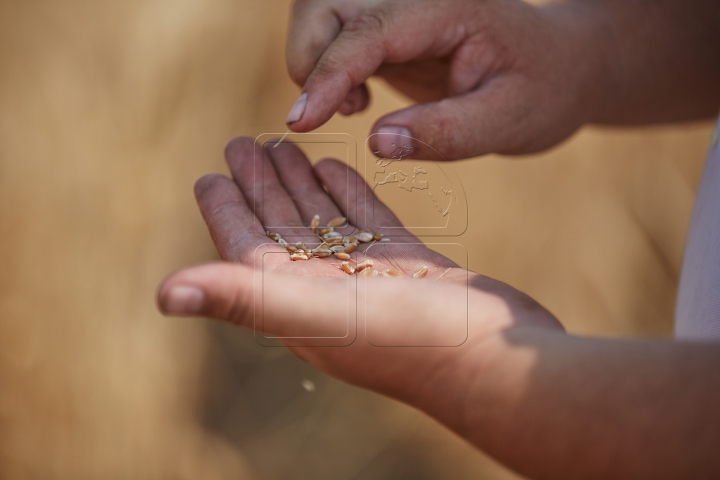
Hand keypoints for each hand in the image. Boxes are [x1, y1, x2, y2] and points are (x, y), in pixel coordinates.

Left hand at [157, 137, 562, 431]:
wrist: (494, 359)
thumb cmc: (407, 341)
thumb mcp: (316, 314)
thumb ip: (243, 297)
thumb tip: (164, 295)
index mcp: (297, 302)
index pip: (248, 248)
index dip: (225, 211)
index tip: (210, 173)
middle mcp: (328, 292)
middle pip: (283, 228)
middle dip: (261, 186)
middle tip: (243, 143)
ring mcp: (372, 279)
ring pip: (326, 222)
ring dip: (301, 185)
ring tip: (285, 146)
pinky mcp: (411, 267)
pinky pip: (369, 222)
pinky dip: (349, 195)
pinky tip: (337, 170)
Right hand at [284, 0, 606, 158]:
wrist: (555, 69)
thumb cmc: (540, 91)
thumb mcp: (507, 120)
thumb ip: (447, 132)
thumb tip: (376, 143)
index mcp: (446, 6)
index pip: (368, 29)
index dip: (328, 74)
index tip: (301, 123)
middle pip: (324, 4)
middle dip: (310, 60)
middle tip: (345, 111)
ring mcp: (398, 9)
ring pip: (318, 15)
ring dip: (314, 65)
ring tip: (355, 106)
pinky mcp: (387, 29)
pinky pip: (331, 38)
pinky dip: (325, 71)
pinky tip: (359, 99)